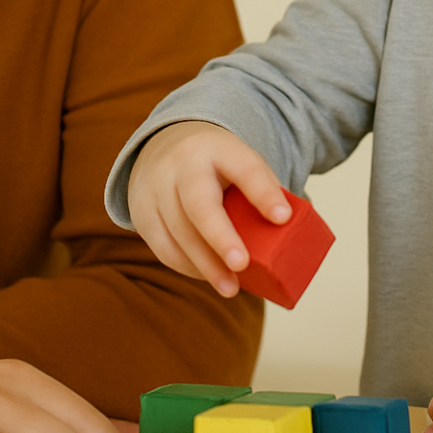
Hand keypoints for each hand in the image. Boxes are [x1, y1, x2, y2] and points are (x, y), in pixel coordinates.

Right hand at [128, 121, 290, 296]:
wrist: (166, 144)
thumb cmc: (218, 165)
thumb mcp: (241, 163)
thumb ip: (263, 192)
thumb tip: (291, 239)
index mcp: (219, 148)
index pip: (244, 168)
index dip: (264, 193)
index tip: (283, 217)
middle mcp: (182, 164)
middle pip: (199, 204)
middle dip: (220, 237)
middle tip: (241, 264)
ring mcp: (155, 187)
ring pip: (178, 231)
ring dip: (205, 265)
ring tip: (231, 287)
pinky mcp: (141, 212)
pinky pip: (163, 246)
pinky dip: (187, 266)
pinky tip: (208, 277)